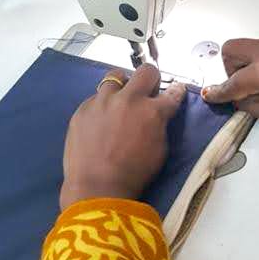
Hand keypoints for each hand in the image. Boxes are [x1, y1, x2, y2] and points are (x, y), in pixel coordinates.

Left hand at [60, 65, 186, 209]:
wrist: (97, 187)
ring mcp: (103, 101)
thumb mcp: (159, 150)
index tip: (174, 92)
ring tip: (118, 102)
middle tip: (147, 93)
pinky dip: (101, 106)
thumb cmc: (134, 174)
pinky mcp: (83, 109)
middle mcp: (129, 99)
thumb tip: (158, 115)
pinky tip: (99, 121)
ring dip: (121, 87)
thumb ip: (160, 125)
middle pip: (146, 72)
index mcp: (152, 111)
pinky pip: (95, 98)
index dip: (175, 92)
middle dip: (150, 79)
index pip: (172, 92)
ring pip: (115, 76)